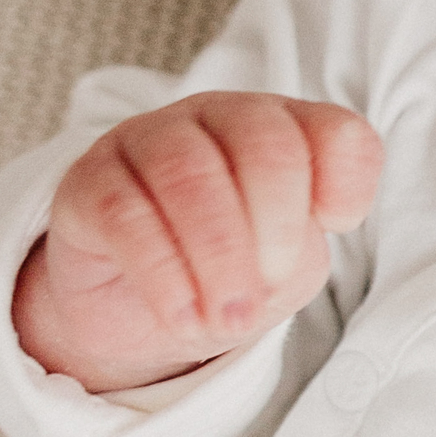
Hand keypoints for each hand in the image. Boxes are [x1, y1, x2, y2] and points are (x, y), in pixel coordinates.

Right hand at [13, 92, 384, 393]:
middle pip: (265, 143)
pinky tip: (181, 315)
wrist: (144, 310)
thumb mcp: (289, 264)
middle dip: (275, 228)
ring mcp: (151, 138)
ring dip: (218, 256)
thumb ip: (303, 242)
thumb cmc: (235, 270)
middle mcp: (221, 117)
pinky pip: (125, 212)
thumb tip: (293, 239)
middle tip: (264, 298)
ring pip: (190, 173)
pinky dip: (162, 272)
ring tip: (226, 319)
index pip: (337, 132)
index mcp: (287, 129)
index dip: (346, 183)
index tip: (336, 228)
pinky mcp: (89, 180)